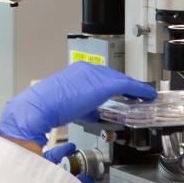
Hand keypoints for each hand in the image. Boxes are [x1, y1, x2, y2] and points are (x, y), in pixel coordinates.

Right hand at [0, 62, 155, 146]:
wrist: (38, 108)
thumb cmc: (45, 109)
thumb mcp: (64, 105)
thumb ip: (80, 105)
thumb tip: (90, 112)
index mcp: (73, 73)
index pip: (99, 76)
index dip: (112, 84)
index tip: (120, 91)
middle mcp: (84, 70)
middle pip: (111, 75)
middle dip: (123, 85)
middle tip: (134, 93)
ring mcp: (93, 76)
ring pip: (120, 79)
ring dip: (131, 87)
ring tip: (141, 95)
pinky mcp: (102, 85)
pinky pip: (126, 86)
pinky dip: (138, 90)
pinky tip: (145, 95)